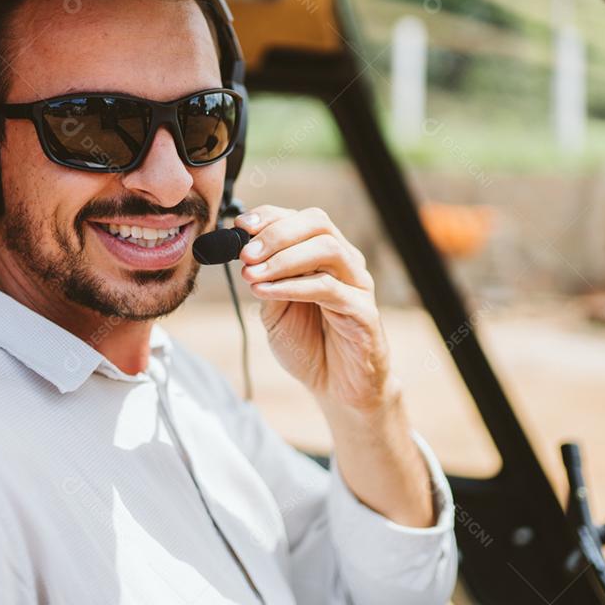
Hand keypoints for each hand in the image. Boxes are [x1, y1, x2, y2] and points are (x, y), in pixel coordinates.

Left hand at [235, 205, 396, 413]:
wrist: (337, 388)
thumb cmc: (308, 344)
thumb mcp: (275, 309)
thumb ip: (265, 280)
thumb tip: (243, 253)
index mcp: (325, 255)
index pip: (301, 219)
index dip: (270, 216)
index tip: (240, 225)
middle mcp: (346, 263)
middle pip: (318, 224)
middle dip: (276, 233)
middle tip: (246, 253)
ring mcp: (358, 285)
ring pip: (327, 250)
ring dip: (283, 259)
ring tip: (252, 275)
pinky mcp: (364, 312)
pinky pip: (329, 289)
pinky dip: (292, 286)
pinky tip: (264, 293)